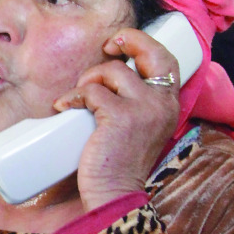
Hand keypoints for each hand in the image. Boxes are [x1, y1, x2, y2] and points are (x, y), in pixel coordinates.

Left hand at [53, 27, 179, 211]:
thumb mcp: (138, 128)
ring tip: (78, 97)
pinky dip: (72, 97)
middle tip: (107, 48)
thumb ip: (134, 103)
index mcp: (169, 105)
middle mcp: (161, 103)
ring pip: (112, 71)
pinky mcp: (120, 116)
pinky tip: (64, 107)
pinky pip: (90, 91)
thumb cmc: (119, 163)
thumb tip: (106, 80)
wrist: (115, 193)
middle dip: (127, 39)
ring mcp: (143, 108)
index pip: (167, 60)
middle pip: (151, 52)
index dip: (144, 44)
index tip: (120, 45)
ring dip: (89, 79)